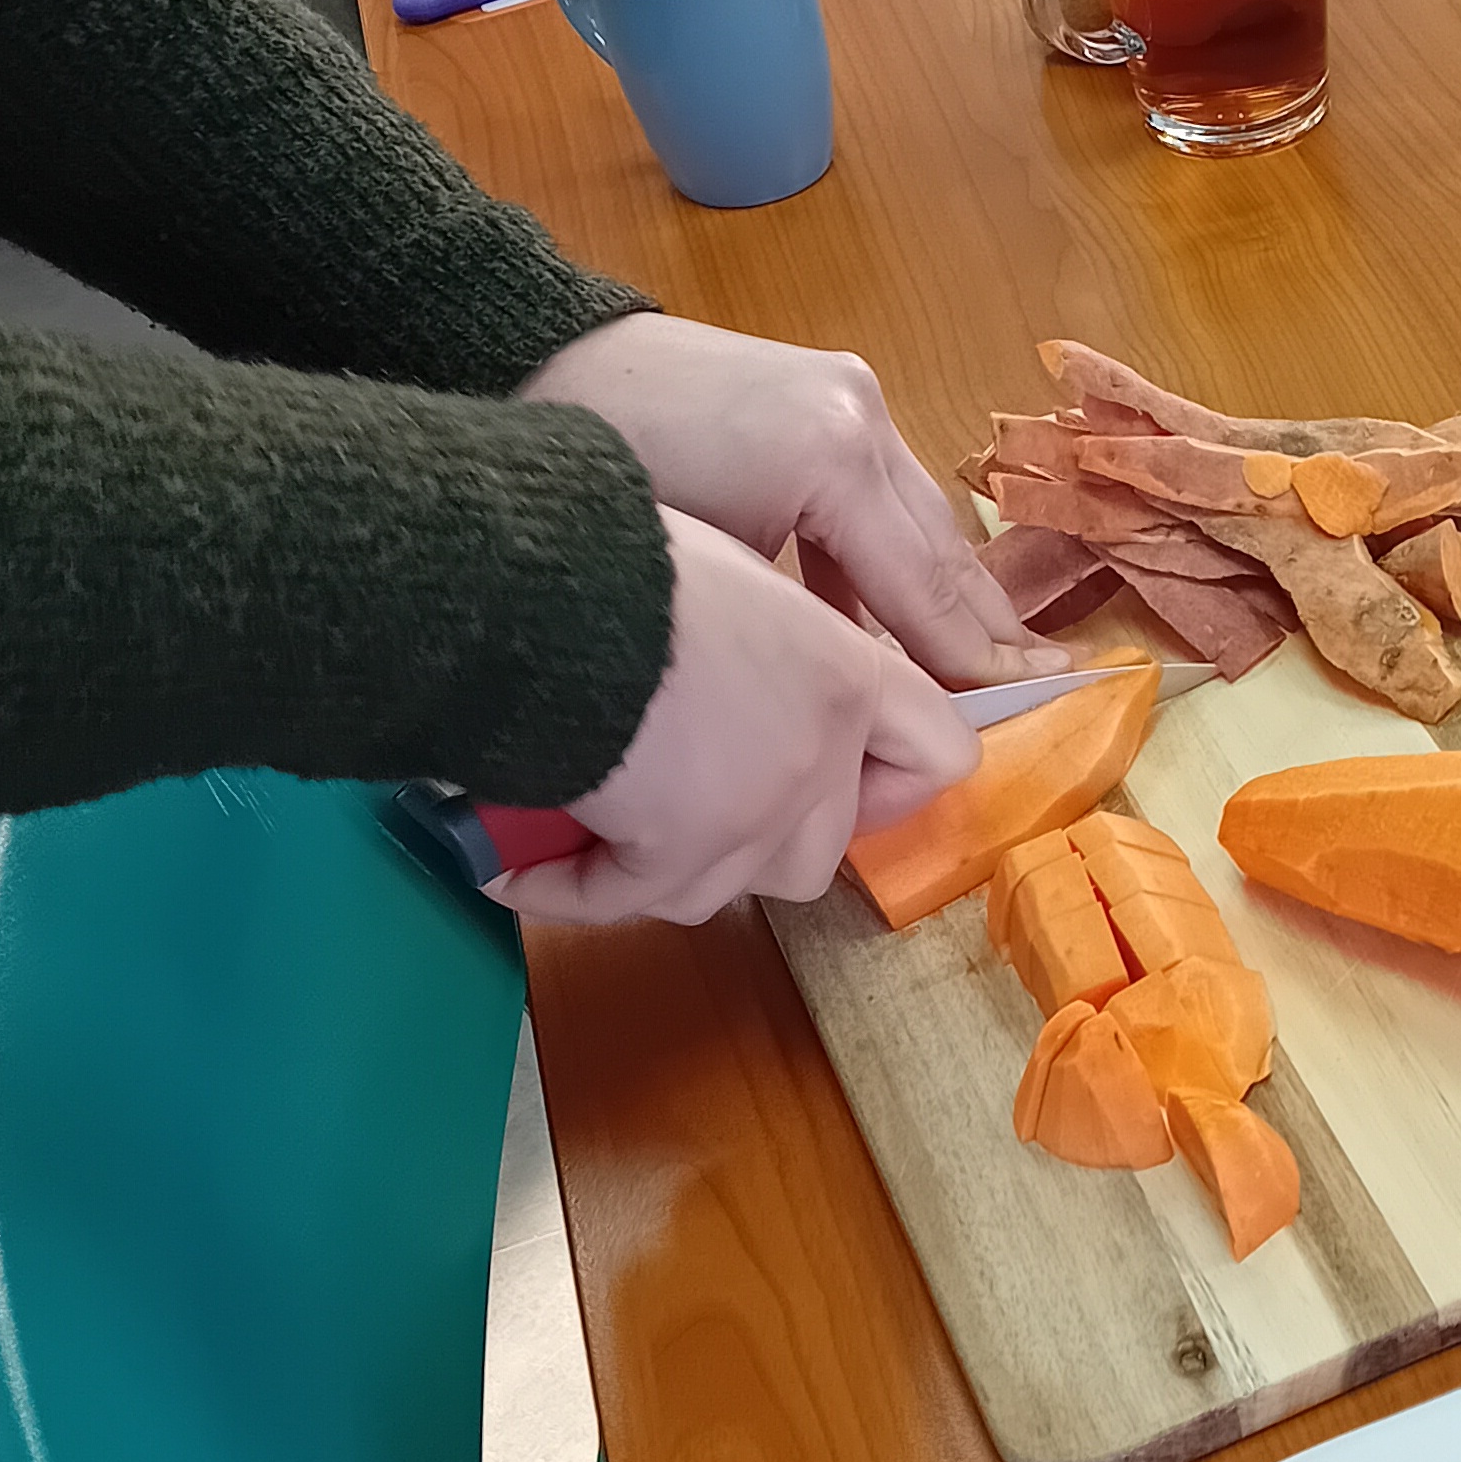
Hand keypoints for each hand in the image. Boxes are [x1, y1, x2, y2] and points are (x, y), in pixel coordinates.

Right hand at [489, 510, 983, 925]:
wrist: (551, 589)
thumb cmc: (628, 560)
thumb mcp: (736, 579)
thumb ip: (780, 650)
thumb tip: (749, 680)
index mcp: (846, 676)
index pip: (939, 754)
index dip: (896, 783)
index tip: (852, 785)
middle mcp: (818, 753)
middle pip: (821, 848)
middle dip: (759, 840)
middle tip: (693, 809)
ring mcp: (754, 813)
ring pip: (732, 888)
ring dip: (669, 868)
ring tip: (603, 828)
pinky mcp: (677, 855)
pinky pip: (631, 901)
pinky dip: (572, 886)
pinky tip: (521, 866)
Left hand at [520, 313, 1066, 690]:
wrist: (542, 352)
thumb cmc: (604, 473)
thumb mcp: (703, 565)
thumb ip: (794, 617)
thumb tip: (853, 685)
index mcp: (830, 456)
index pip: (922, 580)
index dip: (971, 651)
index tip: (1024, 697)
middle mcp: (861, 417)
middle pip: (942, 542)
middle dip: (986, 618)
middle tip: (1045, 677)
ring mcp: (850, 396)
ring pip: (919, 515)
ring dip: (946, 588)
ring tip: (989, 654)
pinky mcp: (828, 393)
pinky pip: (881, 492)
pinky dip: (892, 555)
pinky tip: (895, 612)